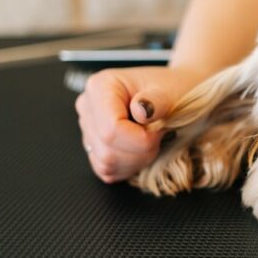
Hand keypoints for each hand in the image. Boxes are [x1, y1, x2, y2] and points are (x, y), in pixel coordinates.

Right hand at [75, 66, 201, 183]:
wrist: (170, 96)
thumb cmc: (170, 90)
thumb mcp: (170, 91)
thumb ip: (157, 101)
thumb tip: (140, 110)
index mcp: (100, 87)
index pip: (111, 129)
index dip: (140, 139)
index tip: (159, 129)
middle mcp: (88, 107)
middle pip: (107, 150)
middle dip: (141, 150)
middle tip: (157, 134)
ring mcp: (88, 129)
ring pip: (106, 163)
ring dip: (137, 159)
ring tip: (151, 139)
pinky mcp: (93, 148)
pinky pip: (106, 170)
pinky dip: (129, 166)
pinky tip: (141, 149)